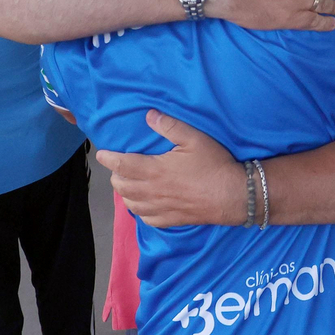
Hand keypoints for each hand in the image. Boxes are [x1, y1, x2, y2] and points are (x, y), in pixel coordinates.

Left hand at [96, 110, 241, 226]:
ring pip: (130, 204)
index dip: (108, 159)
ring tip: (129, 183)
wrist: (233, 195)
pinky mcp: (170, 220)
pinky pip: (146, 219)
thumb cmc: (214, 164)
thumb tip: (149, 115)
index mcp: (154, 170)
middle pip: (121, 186)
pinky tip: (144, 204)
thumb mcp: (195, 138)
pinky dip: (140, 210)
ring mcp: (160, 208)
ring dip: (125, 193)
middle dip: (115, 175)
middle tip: (119, 166)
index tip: (102, 154)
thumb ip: (170, 126)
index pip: (121, 164)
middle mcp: (152, 191)